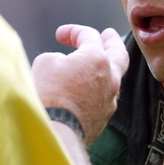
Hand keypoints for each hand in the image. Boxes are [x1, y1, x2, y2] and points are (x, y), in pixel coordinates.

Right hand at [32, 25, 128, 144]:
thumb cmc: (49, 95)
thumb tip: (64, 65)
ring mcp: (110, 99)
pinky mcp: (104, 117)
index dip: (74, 32)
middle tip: (108, 34)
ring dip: (106, 67)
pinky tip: (89, 89)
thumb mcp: (45, 63)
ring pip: (114, 77)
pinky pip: (105, 97)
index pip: (89, 36)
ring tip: (99, 63)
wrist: (56, 132)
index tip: (60, 35)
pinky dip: (98, 88)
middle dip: (112, 41)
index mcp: (97, 58)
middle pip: (118, 53)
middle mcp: (110, 77)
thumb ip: (58, 58)